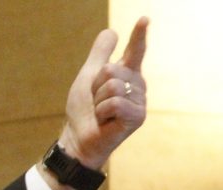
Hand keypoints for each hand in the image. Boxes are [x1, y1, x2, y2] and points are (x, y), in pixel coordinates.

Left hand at [60, 17, 149, 168]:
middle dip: (96, 86)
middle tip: (96, 102)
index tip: (144, 19)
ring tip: (101, 112)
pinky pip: (115, 102)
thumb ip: (99, 55)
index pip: (135, 50)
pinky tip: (106, 121)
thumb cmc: (84, 110)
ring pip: (113, 85)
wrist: (78, 137)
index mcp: (126, 73)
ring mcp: (140, 100)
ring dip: (98, 100)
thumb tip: (111, 30)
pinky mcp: (138, 116)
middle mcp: (137, 84)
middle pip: (111, 69)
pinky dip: (103, 111)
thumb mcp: (88, 77)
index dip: (139, 34)